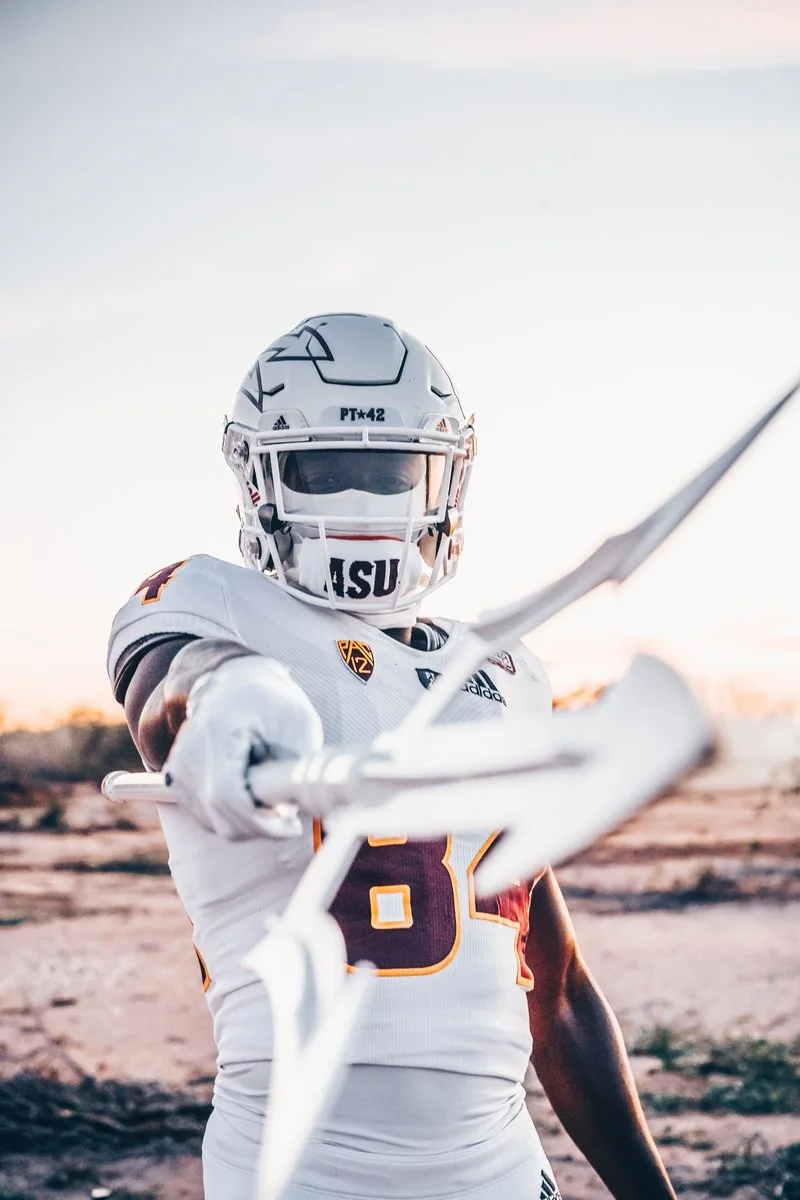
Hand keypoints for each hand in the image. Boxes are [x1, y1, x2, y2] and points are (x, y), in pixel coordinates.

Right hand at [163, 656, 322, 839]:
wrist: (235, 686)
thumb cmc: (271, 703)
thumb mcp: (297, 723)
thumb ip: (296, 763)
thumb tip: (295, 804)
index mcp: (217, 731)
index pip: (227, 794)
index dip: (260, 821)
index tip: (292, 826)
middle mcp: (188, 753)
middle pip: (220, 817)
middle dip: (261, 825)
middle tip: (289, 816)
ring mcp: (177, 769)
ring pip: (215, 823)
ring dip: (249, 822)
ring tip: (271, 796)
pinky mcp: (176, 782)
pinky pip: (207, 818)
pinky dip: (234, 818)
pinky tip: (252, 796)